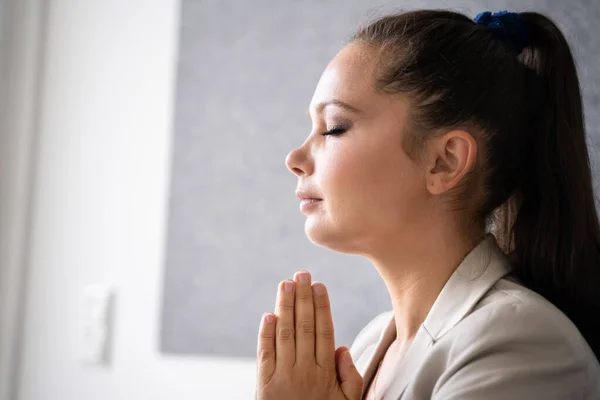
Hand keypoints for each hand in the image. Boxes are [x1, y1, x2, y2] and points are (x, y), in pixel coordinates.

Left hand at [255, 271, 362, 399]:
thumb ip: (351, 378)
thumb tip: (343, 347)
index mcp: (325, 373)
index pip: (324, 330)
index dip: (321, 306)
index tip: (319, 285)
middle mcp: (304, 370)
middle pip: (304, 326)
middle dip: (303, 297)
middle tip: (302, 274)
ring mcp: (282, 376)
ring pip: (284, 333)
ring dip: (284, 306)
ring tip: (286, 284)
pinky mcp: (264, 385)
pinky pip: (265, 354)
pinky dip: (265, 333)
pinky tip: (268, 315)